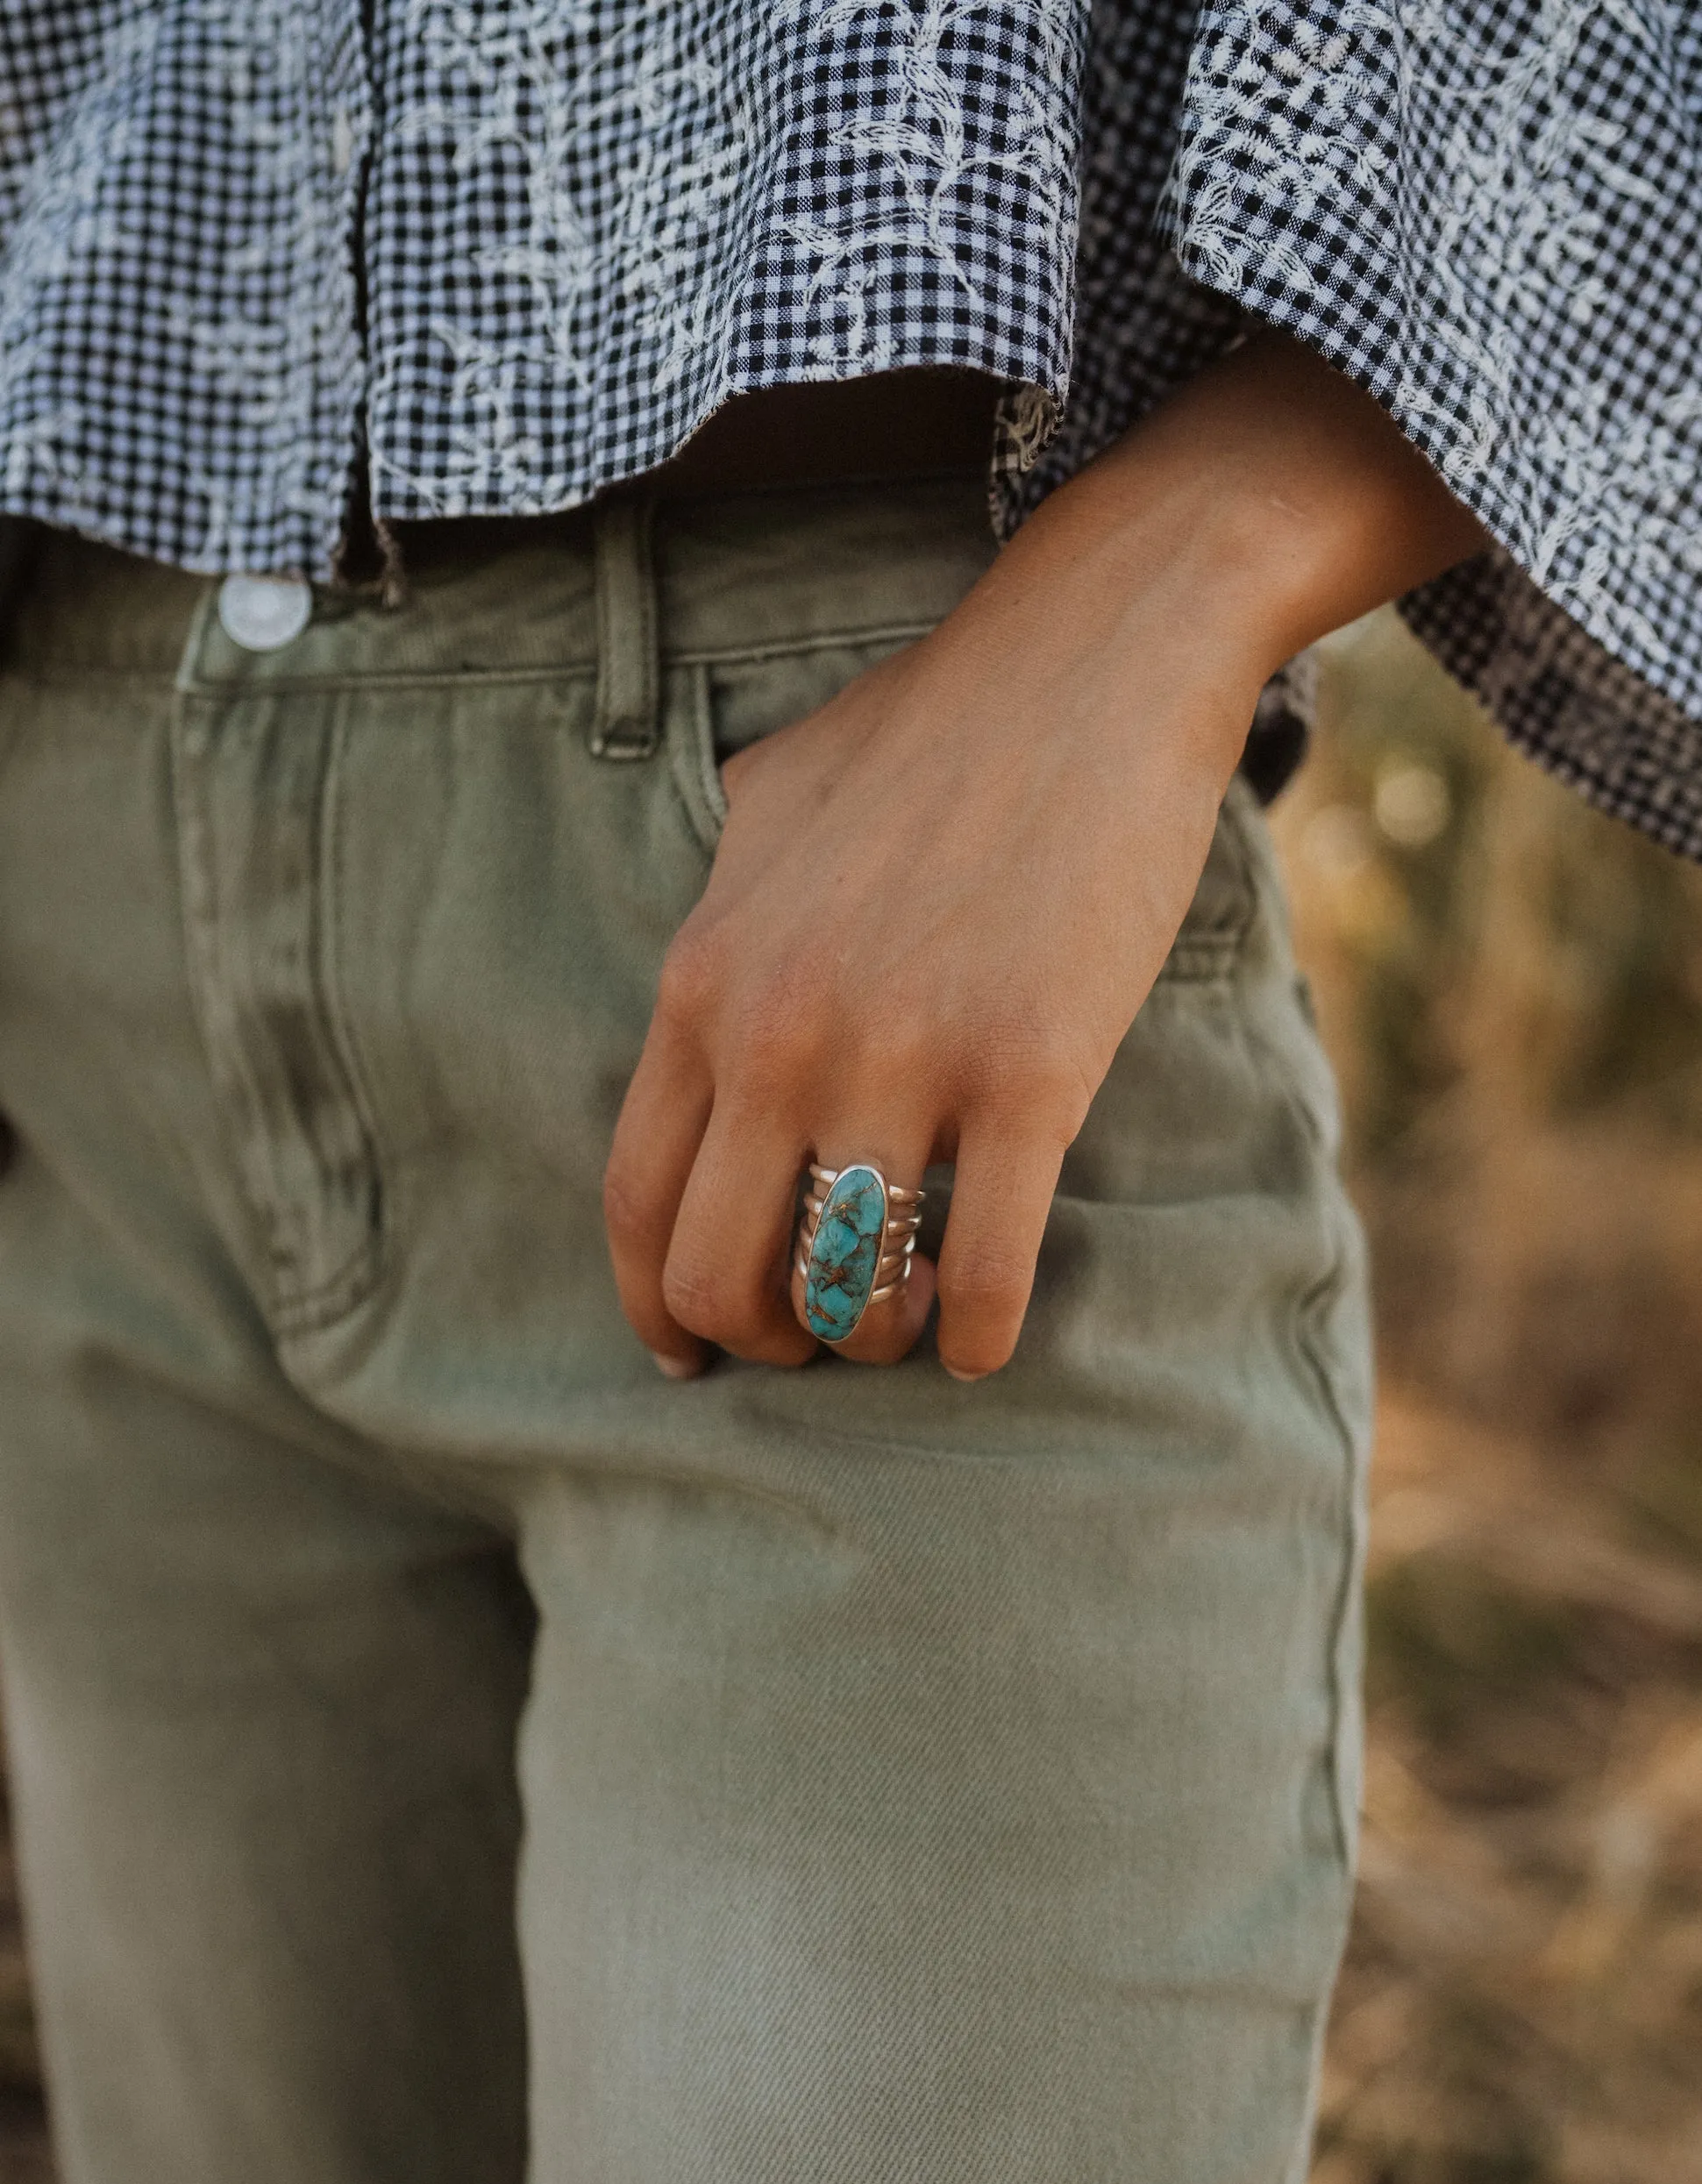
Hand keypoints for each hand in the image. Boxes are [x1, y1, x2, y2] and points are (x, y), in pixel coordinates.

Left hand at [604, 334, 1482, 1380]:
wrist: (1089, 659)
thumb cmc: (932, 731)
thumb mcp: (767, 809)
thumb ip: (717, 919)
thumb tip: (699, 994)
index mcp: (705, 981)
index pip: (636, 1196)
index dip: (655, 1302)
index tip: (687, 1352)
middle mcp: (780, 1033)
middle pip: (721, 1274)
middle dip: (767, 1340)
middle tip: (822, 1333)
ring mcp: (902, 1056)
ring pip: (846, 1292)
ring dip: (874, 1336)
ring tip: (909, 1315)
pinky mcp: (1029, 1071)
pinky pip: (982, 1271)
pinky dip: (977, 1337)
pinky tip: (984, 1336)